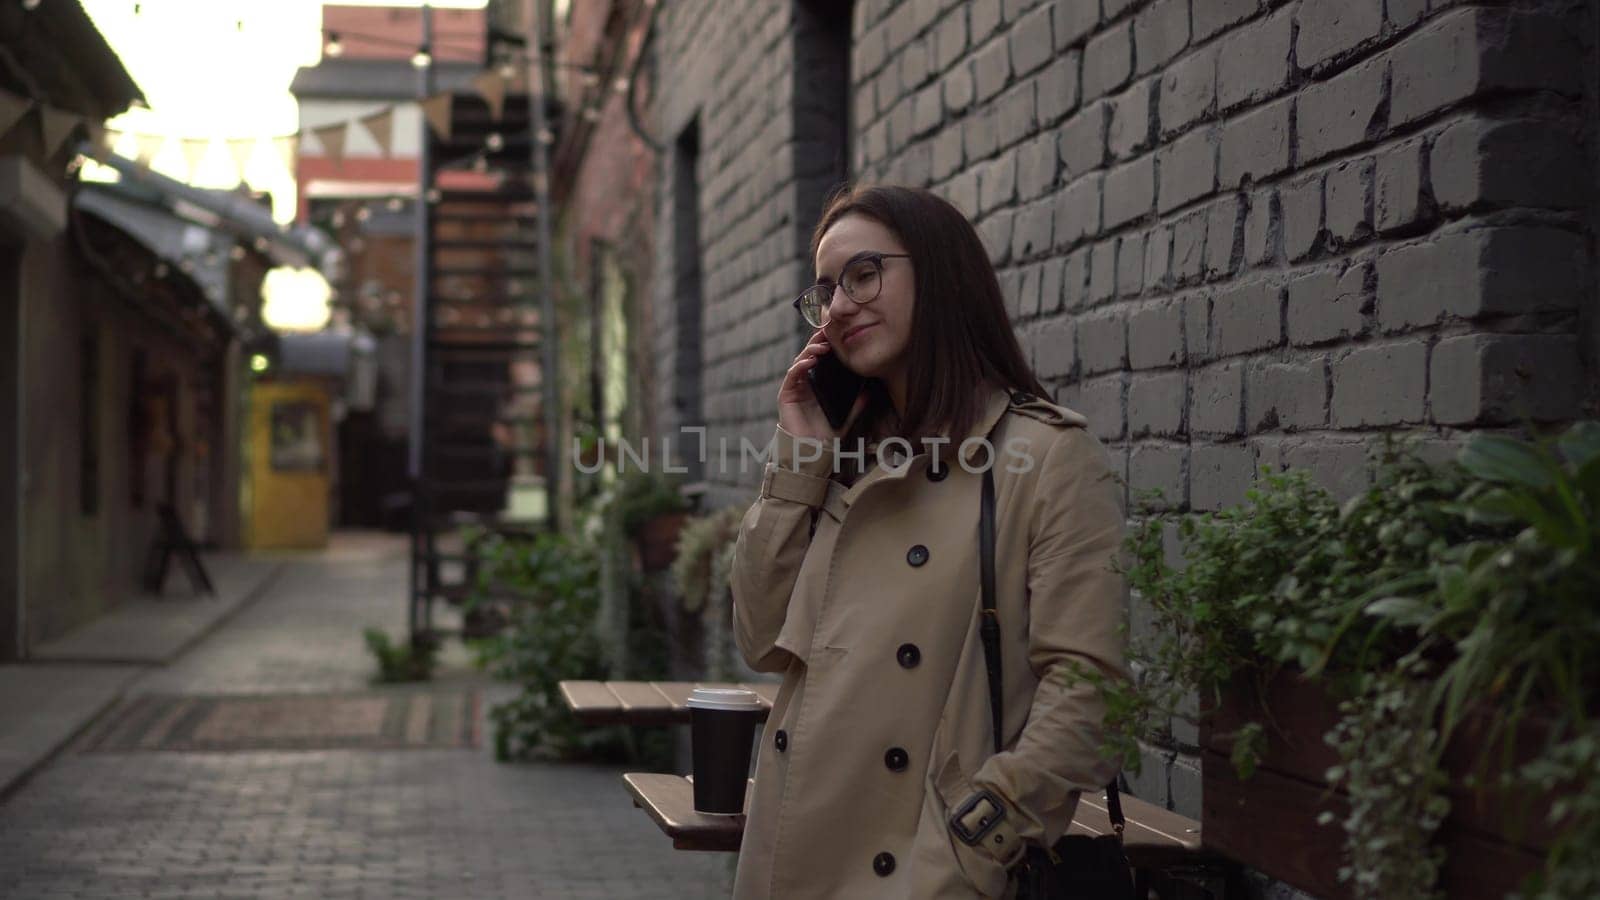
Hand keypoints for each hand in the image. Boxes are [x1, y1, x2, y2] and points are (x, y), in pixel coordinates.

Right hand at [778, 327, 868, 441]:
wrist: (812, 452)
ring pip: (800, 362)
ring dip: (810, 351)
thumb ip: (857, 405)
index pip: (822, 359)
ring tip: (823, 346)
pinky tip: (810, 361)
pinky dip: (800, 366)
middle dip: (819, 342)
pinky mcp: (786, 395)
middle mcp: (805, 383)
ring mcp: (795, 388)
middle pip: (810, 356)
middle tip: (830, 332)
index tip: (841, 336)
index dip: (829, 346)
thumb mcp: (846, 417)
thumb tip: (870, 391)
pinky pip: (792, 376)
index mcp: (818, 384)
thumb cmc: (826, 435)